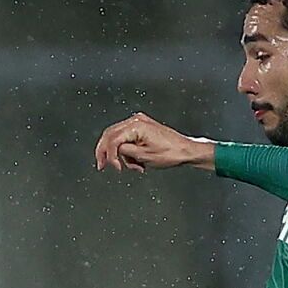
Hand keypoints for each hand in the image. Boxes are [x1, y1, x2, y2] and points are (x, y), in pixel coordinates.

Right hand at [94, 112, 213, 173]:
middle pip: (110, 135)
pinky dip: (128, 151)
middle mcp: (136, 120)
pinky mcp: (142, 127)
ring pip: (117, 138)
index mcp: (136, 125)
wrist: (185, 150)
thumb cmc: (170, 153)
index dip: (109, 155)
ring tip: (133, 166)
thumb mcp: (143, 156)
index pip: (112, 139)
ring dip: (120, 154)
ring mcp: (139, 122)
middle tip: (102, 165)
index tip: (113, 166)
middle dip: (106, 152)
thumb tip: (114, 151)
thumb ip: (124, 151)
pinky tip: (136, 161)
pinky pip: (127, 138)